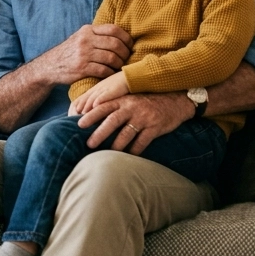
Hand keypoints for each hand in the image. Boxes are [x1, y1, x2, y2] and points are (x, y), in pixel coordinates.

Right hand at [32, 23, 132, 86]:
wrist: (50, 66)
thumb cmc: (70, 52)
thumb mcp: (80, 37)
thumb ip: (97, 35)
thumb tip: (122, 37)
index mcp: (87, 30)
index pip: (113, 29)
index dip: (126, 38)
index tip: (130, 45)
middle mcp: (85, 40)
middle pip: (115, 44)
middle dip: (125, 52)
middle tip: (127, 58)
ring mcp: (83, 54)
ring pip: (111, 58)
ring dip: (119, 64)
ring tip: (119, 67)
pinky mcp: (82, 68)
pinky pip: (104, 70)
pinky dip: (110, 73)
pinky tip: (110, 74)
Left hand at [72, 71, 129, 115]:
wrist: (132, 76)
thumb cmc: (121, 86)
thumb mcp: (107, 91)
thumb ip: (100, 99)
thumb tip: (94, 109)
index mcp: (97, 88)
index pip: (84, 96)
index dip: (78, 104)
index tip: (71, 112)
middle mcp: (99, 88)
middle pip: (87, 97)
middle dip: (80, 106)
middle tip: (73, 114)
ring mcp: (106, 88)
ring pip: (94, 97)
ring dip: (87, 105)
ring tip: (82, 113)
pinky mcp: (114, 89)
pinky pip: (106, 94)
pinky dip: (100, 99)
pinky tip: (95, 105)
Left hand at [77, 92, 194, 154]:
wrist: (176, 101)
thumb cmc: (147, 101)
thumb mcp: (130, 99)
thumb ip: (115, 105)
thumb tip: (91, 115)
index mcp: (123, 100)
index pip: (104, 106)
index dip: (91, 115)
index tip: (79, 124)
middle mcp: (132, 107)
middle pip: (112, 120)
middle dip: (99, 133)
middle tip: (89, 144)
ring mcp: (144, 117)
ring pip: (126, 133)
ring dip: (116, 145)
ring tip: (107, 154)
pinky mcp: (155, 127)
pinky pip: (142, 142)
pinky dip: (134, 150)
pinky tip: (128, 157)